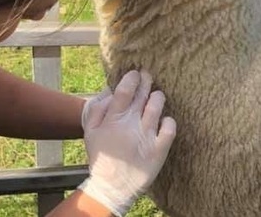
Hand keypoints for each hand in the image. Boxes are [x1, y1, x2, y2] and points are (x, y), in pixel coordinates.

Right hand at [78, 70, 176, 216]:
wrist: (112, 186)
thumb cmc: (101, 157)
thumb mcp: (90, 132)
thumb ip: (98, 110)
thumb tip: (110, 91)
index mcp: (114, 120)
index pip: (125, 90)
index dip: (132, 78)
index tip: (135, 74)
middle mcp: (131, 125)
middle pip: (142, 95)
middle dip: (146, 81)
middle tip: (147, 76)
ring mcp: (147, 136)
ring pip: (157, 106)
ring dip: (157, 97)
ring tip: (156, 96)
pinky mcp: (159, 149)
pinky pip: (170, 128)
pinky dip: (169, 121)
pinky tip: (165, 120)